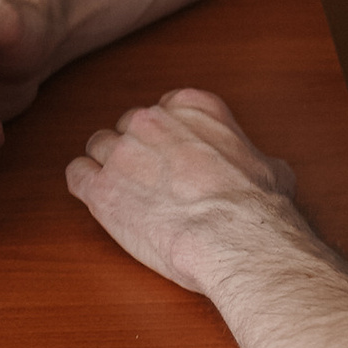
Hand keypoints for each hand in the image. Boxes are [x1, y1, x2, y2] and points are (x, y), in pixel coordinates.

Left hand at [67, 85, 300, 289]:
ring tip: (129, 196)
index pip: (164, 109)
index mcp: (193, 107)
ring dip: (109, 168)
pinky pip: (76, 174)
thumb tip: (261, 169)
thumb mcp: (271, 169)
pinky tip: (103, 201)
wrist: (236, 240)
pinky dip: (86, 187)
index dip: (166, 137)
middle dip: (138, 152)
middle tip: (154, 182)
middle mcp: (152, 121)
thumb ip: (250, 157)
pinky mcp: (100, 188)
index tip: (173, 157)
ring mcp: (122, 152)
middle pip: (129, 126)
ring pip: (99, 147)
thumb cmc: (258, 209)